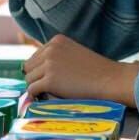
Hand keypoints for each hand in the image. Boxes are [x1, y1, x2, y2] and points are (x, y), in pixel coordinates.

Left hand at [22, 34, 138, 107]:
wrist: (110, 79)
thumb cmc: (96, 71)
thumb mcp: (73, 54)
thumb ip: (57, 56)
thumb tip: (38, 70)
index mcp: (56, 41)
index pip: (35, 56)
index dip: (39, 70)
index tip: (47, 79)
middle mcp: (50, 49)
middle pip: (28, 67)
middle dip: (35, 78)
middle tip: (46, 89)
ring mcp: (49, 64)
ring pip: (28, 78)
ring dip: (36, 87)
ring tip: (49, 93)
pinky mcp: (50, 80)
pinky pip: (32, 89)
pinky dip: (36, 96)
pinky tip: (44, 98)